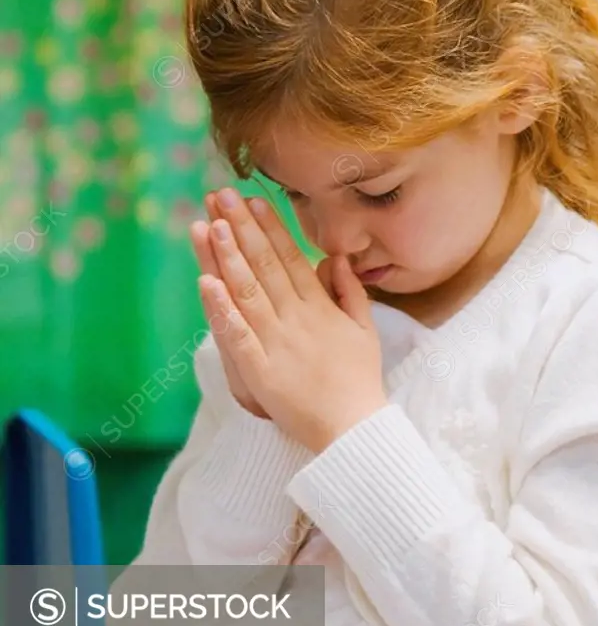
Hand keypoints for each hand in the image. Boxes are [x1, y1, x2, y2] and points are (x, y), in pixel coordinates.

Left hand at [191, 194, 345, 418]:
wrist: (354, 429)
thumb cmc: (359, 380)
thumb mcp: (364, 330)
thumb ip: (349, 291)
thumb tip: (334, 258)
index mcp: (320, 308)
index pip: (291, 258)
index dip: (270, 227)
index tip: (253, 200)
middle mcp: (297, 319)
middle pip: (265, 266)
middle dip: (242, 228)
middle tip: (221, 196)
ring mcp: (277, 344)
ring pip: (248, 292)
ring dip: (228, 257)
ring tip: (211, 224)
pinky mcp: (261, 372)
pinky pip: (237, 336)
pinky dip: (221, 309)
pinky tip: (205, 283)